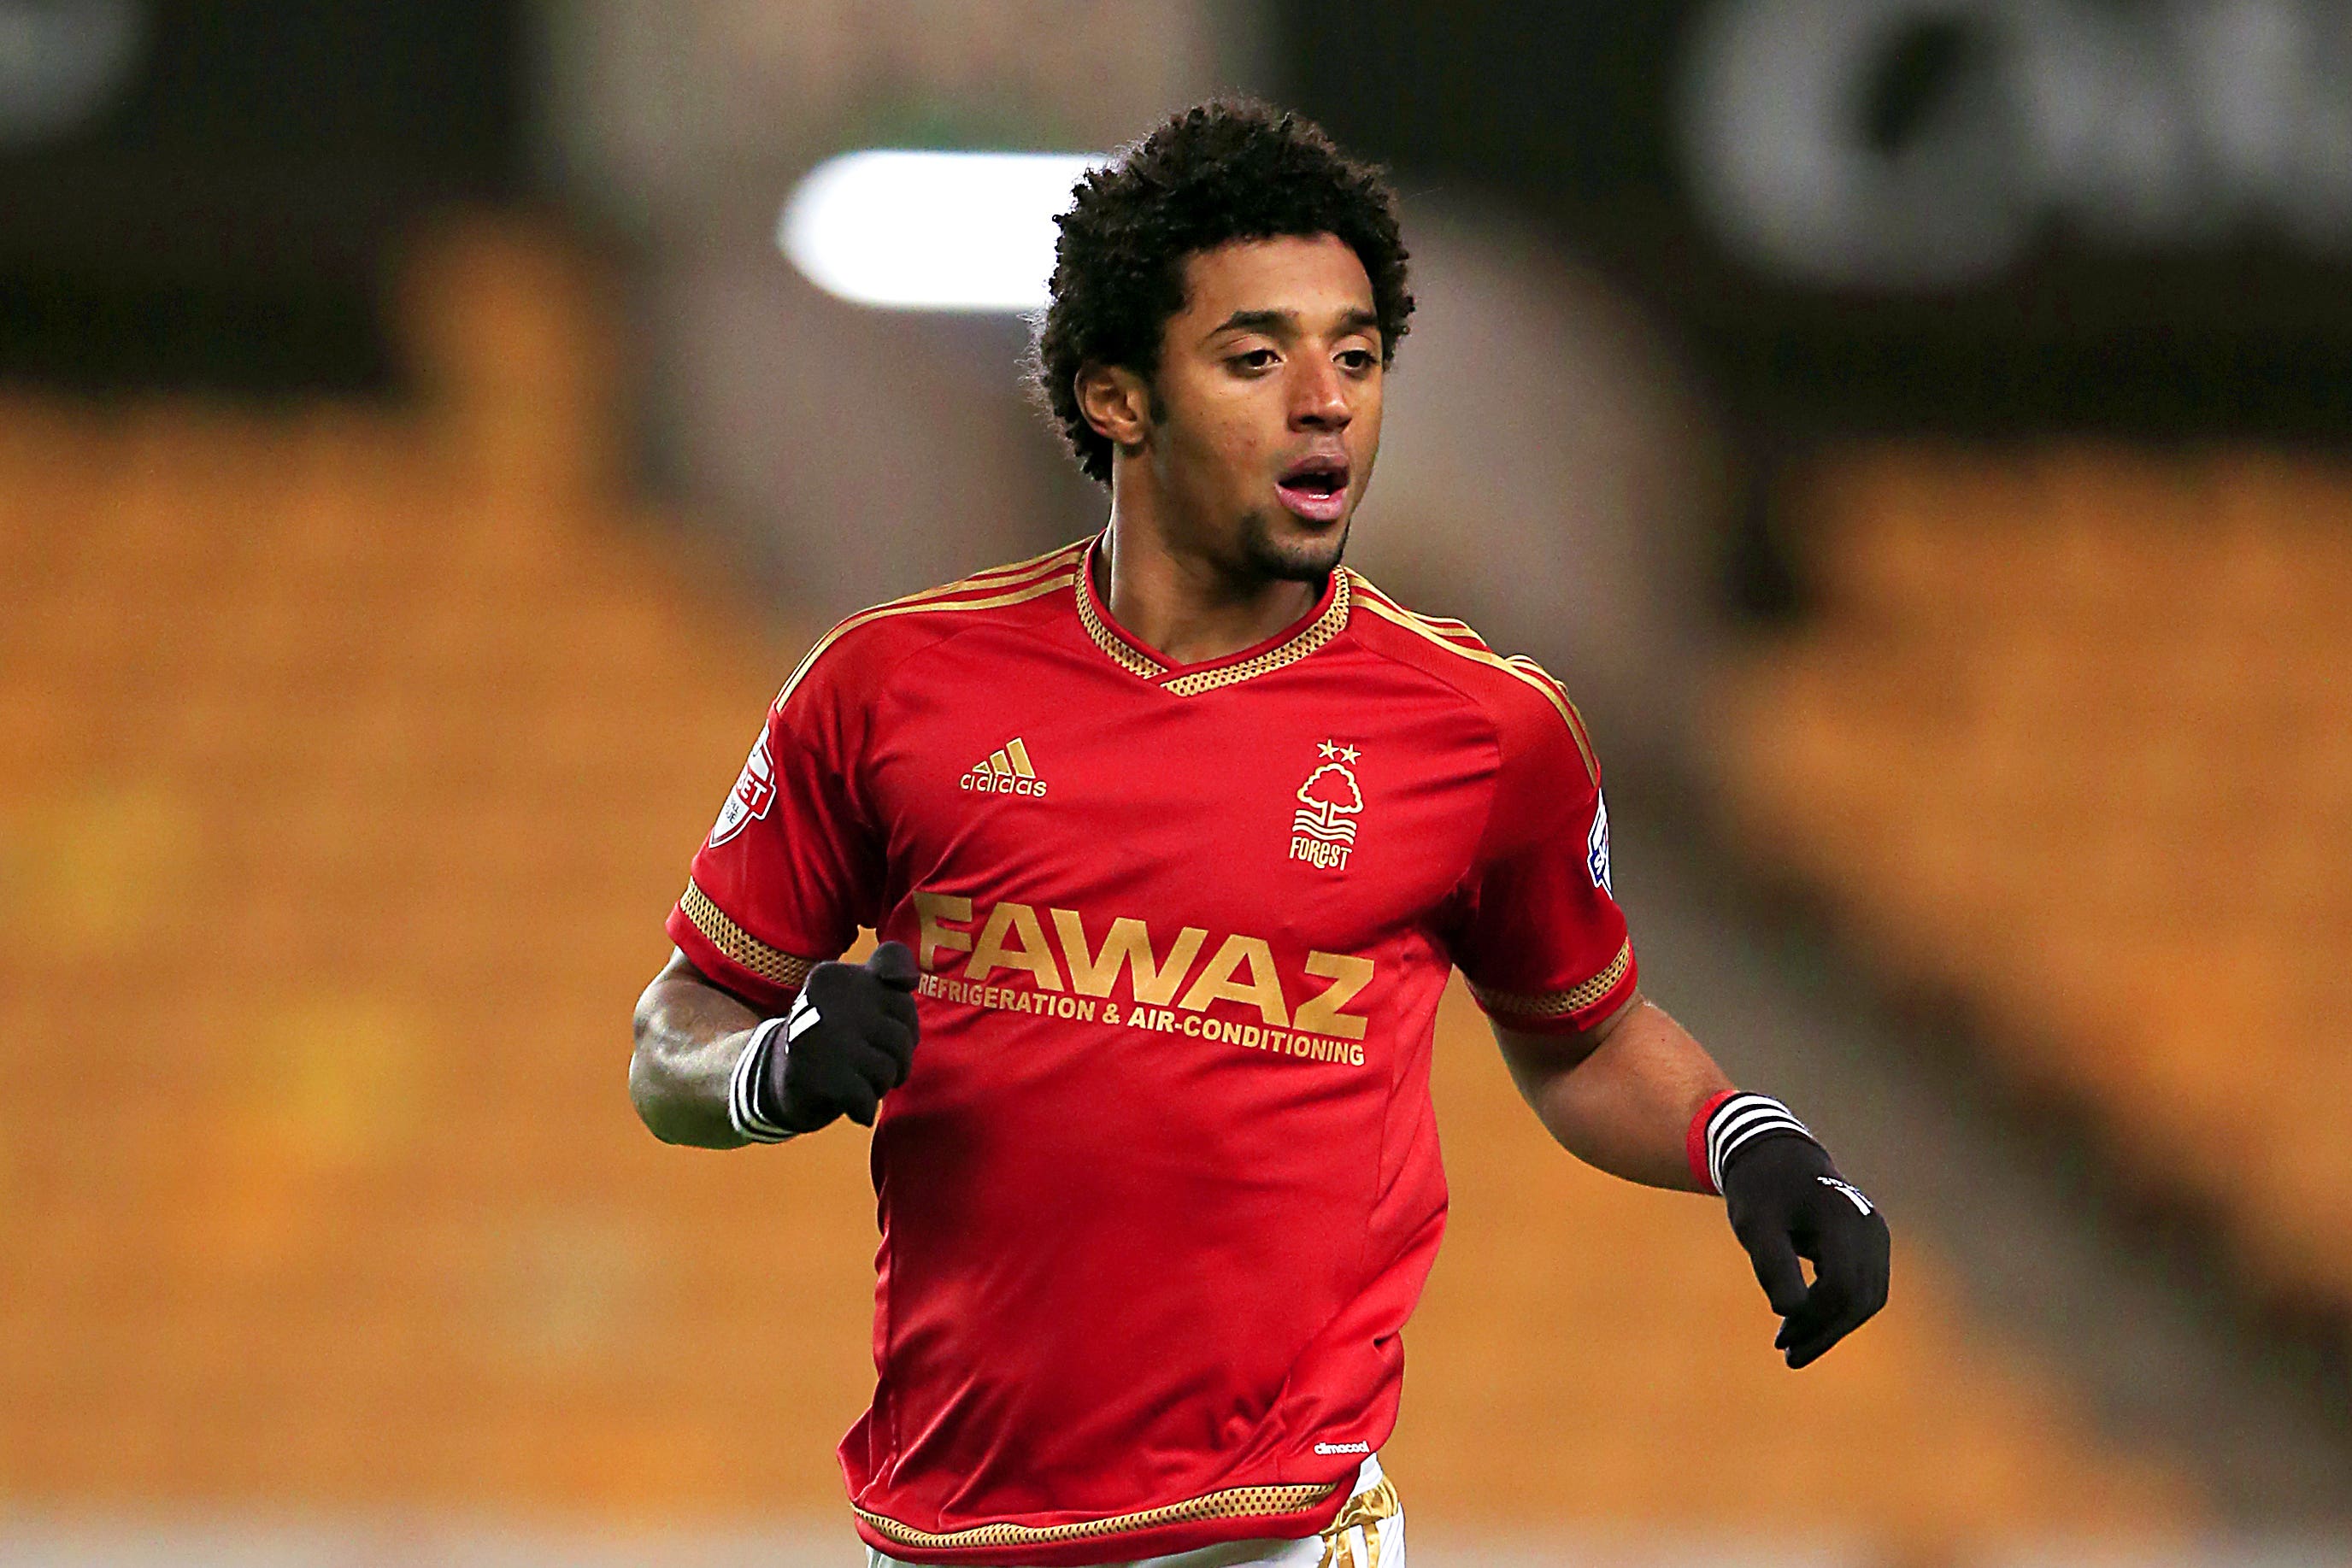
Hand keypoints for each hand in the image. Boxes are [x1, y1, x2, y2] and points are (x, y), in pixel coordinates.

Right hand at [761, 942, 921, 1130]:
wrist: (774, 1080)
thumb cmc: (835, 1036)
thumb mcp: (859, 990)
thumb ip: (890, 967)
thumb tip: (908, 979)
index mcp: (835, 977)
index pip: (903, 996)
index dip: (905, 1022)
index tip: (881, 1031)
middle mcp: (824, 1001)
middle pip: (902, 1036)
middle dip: (897, 1060)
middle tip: (870, 1063)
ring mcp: (818, 1039)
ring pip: (888, 1070)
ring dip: (879, 1086)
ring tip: (857, 1081)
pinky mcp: (814, 1077)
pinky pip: (866, 1099)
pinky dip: (864, 1108)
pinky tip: (850, 1104)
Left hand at [1722, 1135, 1889, 1367]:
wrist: (1774, 1154)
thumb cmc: (1760, 1189)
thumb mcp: (1755, 1224)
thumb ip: (1772, 1264)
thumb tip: (1789, 1312)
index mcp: (1844, 1220)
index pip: (1841, 1287)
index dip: (1815, 1321)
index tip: (1782, 1339)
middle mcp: (1871, 1228)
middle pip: (1860, 1298)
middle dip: (1826, 1332)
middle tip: (1788, 1355)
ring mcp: (1876, 1236)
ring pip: (1868, 1298)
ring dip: (1835, 1326)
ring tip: (1795, 1346)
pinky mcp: (1871, 1244)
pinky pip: (1864, 1287)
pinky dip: (1840, 1310)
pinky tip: (1807, 1323)